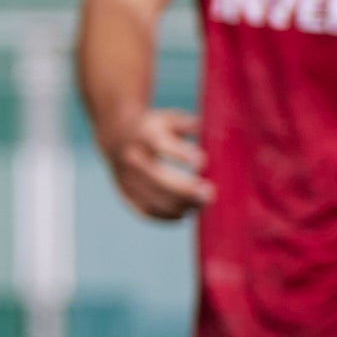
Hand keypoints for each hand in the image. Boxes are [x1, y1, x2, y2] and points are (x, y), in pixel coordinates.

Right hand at [98, 103, 208, 221]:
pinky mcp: (125, 194)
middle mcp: (132, 156)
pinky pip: (145, 211)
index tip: (202, 162)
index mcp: (145, 134)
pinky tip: (184, 213)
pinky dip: (166, 216)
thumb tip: (219, 136)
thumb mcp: (172, 120)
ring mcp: (126, 177)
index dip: (180, 153)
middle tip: (209, 194)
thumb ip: (194, 128)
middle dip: (183, 189)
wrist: (117, 135)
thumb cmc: (156, 129)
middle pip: (155, 177)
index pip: (160, 144)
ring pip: (151, 198)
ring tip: (200, 205)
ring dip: (179, 205)